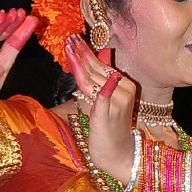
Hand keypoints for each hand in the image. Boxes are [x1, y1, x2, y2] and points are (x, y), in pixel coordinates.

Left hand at [64, 34, 136, 183]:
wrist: (118, 154)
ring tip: (67, 47)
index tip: (73, 38)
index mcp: (124, 85)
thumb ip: (101, 81)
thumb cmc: (109, 128)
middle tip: (67, 37)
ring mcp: (117, 102)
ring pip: (91, 78)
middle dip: (80, 52)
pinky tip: (87, 72)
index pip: (99, 64)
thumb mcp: (105, 102)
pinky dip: (94, 84)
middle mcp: (123, 90)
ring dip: (78, 62)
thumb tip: (98, 56)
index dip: (85, 51)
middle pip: (95, 69)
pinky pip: (99, 96)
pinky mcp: (107, 115)